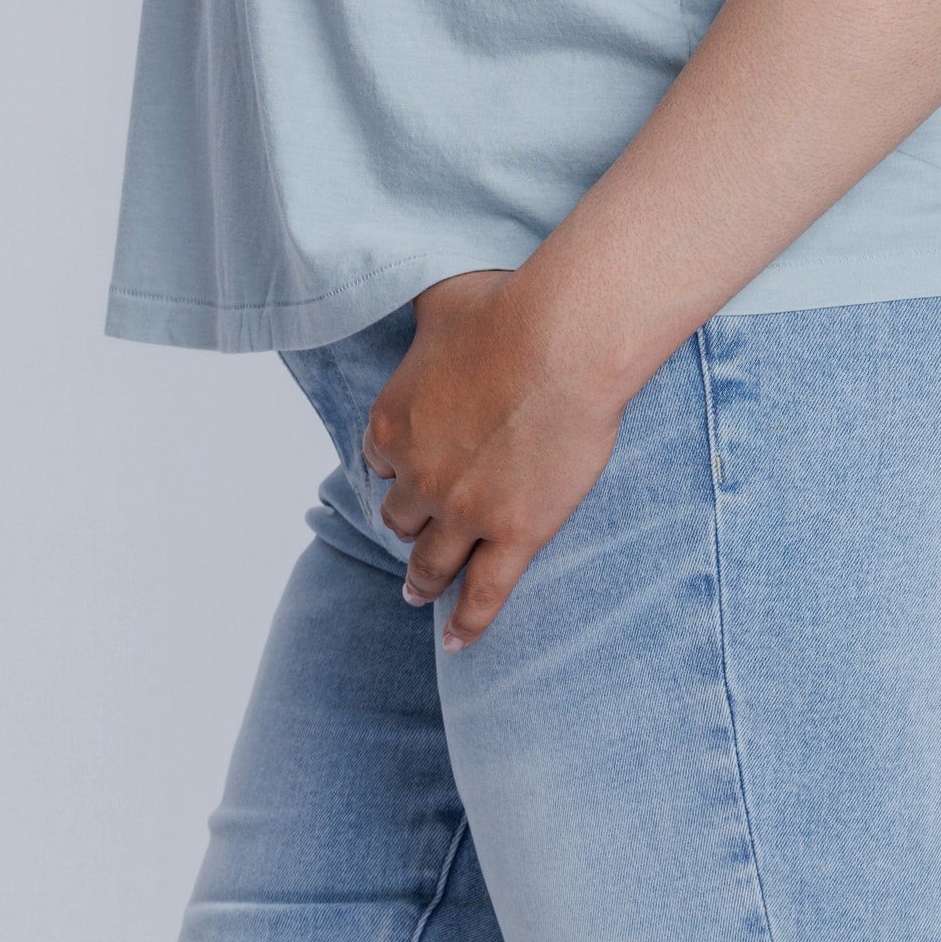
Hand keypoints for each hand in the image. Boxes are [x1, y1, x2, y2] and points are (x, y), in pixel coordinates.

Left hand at [362, 269, 628, 649]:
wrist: (562, 339)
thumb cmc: (506, 309)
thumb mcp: (439, 299)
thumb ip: (420, 315)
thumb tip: (418, 304)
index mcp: (392, 422)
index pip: (378, 458)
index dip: (395, 462)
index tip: (408, 466)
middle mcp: (417, 476)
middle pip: (400, 515)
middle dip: (408, 520)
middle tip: (416, 529)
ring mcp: (464, 513)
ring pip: (431, 562)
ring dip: (422, 579)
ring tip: (418, 593)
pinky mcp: (513, 535)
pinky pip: (483, 595)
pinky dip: (466, 623)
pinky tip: (455, 642)